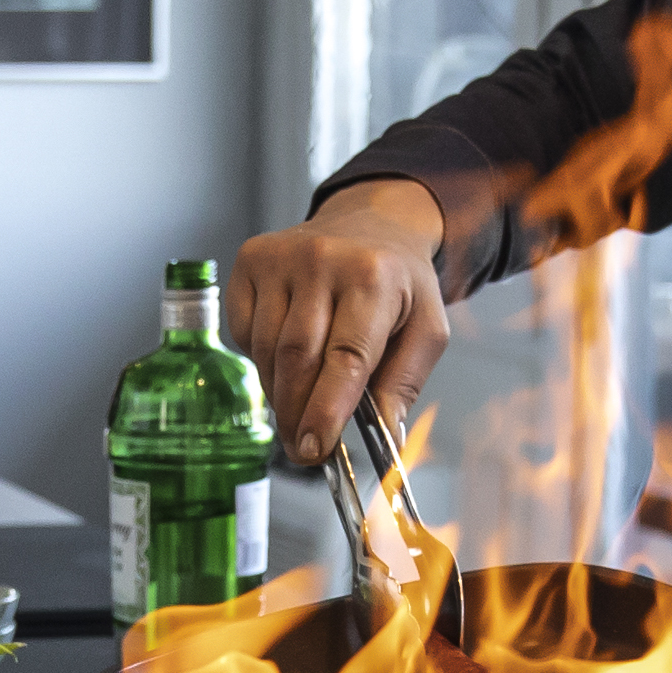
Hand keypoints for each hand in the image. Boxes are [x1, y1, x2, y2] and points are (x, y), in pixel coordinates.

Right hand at [227, 181, 450, 463]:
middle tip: (304, 448)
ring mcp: (280, 258)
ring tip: (300, 407)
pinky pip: (244, 332)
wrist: (370, 224)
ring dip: (280, 392)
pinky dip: (260, 359)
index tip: (316, 448)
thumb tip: (384, 432)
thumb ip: (406, 382)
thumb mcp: (427, 327)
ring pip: (266, 350)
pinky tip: (285, 357)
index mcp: (374, 277)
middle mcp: (322, 260)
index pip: (346, 356)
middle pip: (298, 358)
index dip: (327, 409)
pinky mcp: (250, 261)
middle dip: (298, 413)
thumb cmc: (398, 283)